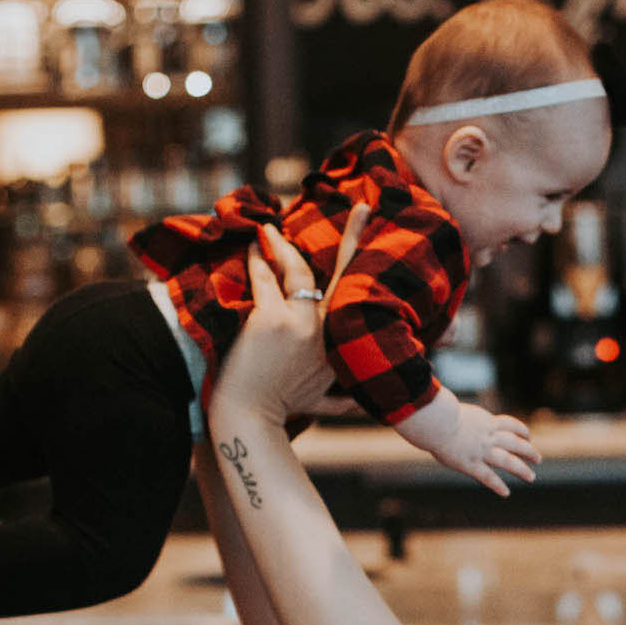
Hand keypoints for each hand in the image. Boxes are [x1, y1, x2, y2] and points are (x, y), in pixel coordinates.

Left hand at [217, 206, 372, 421]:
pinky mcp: (271, 319)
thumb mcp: (320, 405)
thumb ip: (343, 403)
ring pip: (296, 270)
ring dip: (281, 245)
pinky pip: (265, 278)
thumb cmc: (280, 410)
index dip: (365, 262)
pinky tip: (252, 247)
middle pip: (343, 273)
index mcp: (342, 345)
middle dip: (355, 235)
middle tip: (363, 207)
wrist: (248, 418)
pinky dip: (257, 260)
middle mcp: (328, 331)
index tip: (376, 233)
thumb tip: (360, 405)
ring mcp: (301, 324)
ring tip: (269, 230)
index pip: (357, 295)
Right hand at [417, 401, 539, 497]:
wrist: (435, 421)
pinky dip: (498, 485)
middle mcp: (488, 437)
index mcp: (486, 421)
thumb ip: (465, 419)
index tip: (528, 436)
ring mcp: (481, 451)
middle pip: (515, 443)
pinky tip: (506, 493)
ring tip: (531, 477)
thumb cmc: (438, 414)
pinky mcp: (470, 465)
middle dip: (528, 451)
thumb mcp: (458, 411)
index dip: (521, 430)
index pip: (510, 425)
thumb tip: (457, 417)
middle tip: (537, 459)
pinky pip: (488, 477)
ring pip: (508, 461)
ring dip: (521, 470)